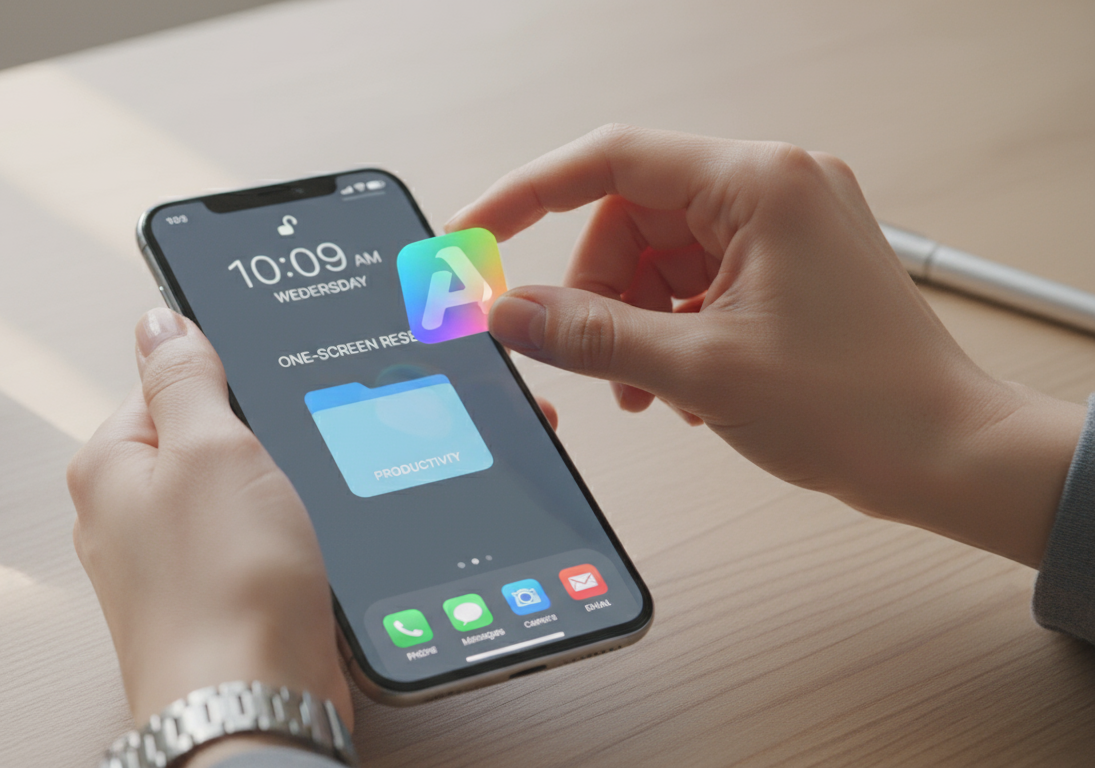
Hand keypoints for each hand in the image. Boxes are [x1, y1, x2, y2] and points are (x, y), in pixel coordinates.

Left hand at [68, 308, 351, 742]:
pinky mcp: (209, 600)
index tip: (264, 402)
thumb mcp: (213, 447)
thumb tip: (160, 320)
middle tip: (282, 472)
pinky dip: (280, 544)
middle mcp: (125, 515)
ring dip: (275, 501)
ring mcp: (166, 563)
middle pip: (205, 441)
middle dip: (258, 449)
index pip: (167, 383)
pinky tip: (297, 559)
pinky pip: (250, 545)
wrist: (252, 704)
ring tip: (290, 524)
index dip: (228, 386)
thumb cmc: (224, 588)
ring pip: (236, 497)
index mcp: (109, 465)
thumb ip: (186, 376)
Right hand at [450, 125, 1083, 566]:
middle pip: (630, 216)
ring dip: (632, 319)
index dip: (527, 197)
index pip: (609, 161)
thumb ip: (589, 335)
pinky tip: (681, 385)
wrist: (946, 456)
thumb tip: (510, 313)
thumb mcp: (699, 369)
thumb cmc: (861, 405)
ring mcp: (784, 226)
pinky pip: (695, 281)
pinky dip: (669, 329)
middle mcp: (773, 189)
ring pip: (658, 255)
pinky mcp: (788, 265)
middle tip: (580, 350)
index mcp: (758, 185)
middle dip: (596, 288)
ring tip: (646, 388)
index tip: (476, 235)